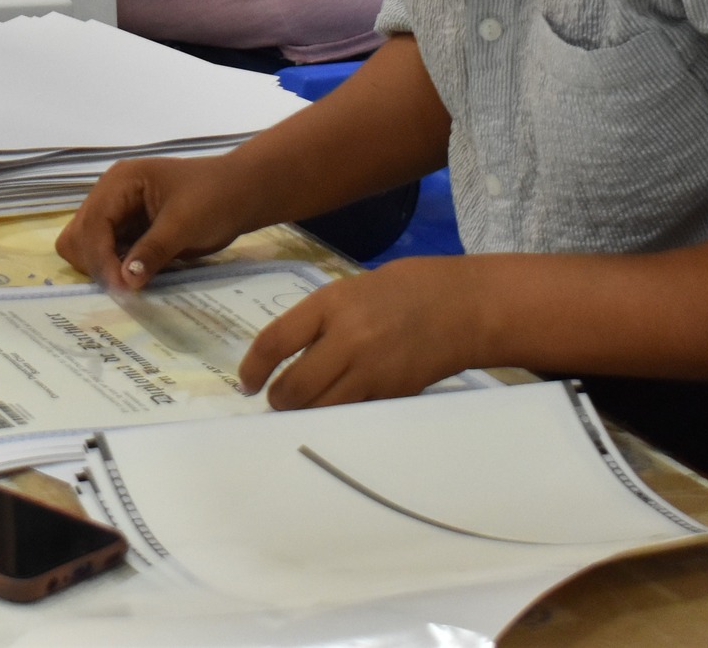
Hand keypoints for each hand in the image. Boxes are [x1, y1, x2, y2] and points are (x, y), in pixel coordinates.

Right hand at [56, 153, 277, 290]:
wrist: (242, 194)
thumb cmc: (215, 198)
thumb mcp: (184, 223)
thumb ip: (152, 250)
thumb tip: (125, 281)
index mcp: (119, 182)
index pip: (92, 223)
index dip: (100, 257)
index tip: (119, 288)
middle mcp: (110, 195)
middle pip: (79, 234)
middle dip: (96, 263)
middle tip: (123, 288)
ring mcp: (118, 213)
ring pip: (87, 246)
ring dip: (102, 267)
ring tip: (129, 284)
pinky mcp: (129, 231)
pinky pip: (108, 253)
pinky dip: (115, 268)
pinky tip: (134, 280)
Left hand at [240, 257, 492, 408]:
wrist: (461, 306)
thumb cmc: (399, 291)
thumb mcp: (347, 291)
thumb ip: (315, 322)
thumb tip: (281, 357)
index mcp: (330, 304)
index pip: (275, 342)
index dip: (253, 368)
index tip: (246, 383)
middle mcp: (348, 339)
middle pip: (295, 387)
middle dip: (278, 399)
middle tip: (275, 400)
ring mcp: (372, 370)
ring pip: (322, 409)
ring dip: (305, 413)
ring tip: (301, 407)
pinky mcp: (392, 394)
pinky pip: (353, 413)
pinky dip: (338, 415)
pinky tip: (335, 408)